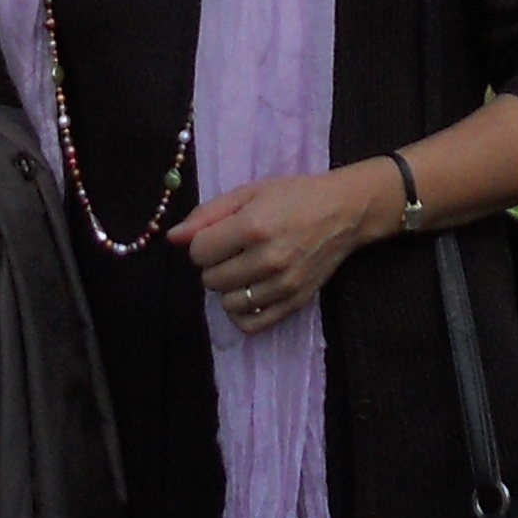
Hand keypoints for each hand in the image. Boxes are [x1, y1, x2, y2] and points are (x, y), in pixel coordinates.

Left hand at [177, 162, 391, 331]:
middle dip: (214, 264)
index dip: (202, 242)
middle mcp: (268, 259)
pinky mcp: (295, 303)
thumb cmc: (295, 195)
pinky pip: (251, 324)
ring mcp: (283, 285)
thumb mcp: (249, 192)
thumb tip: (172, 237)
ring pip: (228, 303)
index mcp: (254, 226)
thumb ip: (208, 214)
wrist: (344, 212)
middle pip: (210, 279)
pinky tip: (248, 292)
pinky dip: (242, 313)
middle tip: (232, 250)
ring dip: (228, 288)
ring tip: (243, 269)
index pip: (199, 252)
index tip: (218, 234)